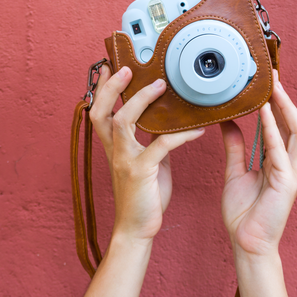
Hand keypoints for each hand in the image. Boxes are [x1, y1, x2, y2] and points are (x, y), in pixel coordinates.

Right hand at [89, 65, 205, 241]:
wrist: (137, 229)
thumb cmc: (143, 197)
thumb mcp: (146, 164)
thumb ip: (151, 144)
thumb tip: (165, 127)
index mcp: (114, 148)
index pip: (100, 113)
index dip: (101, 90)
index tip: (108, 69)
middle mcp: (114, 151)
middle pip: (101, 111)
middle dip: (111, 87)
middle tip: (126, 68)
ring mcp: (125, 160)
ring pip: (123, 121)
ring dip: (141, 100)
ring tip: (160, 86)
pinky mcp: (140, 172)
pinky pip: (160, 145)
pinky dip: (180, 134)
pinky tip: (197, 130)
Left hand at [220, 70, 296, 256]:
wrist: (246, 242)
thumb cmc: (243, 212)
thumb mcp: (235, 172)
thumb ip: (235, 147)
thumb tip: (228, 123)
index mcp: (279, 161)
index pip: (282, 125)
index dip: (277, 104)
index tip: (266, 84)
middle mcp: (289, 164)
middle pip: (293, 123)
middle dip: (285, 99)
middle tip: (273, 75)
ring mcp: (292, 172)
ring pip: (295, 131)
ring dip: (285, 107)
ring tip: (273, 86)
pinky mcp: (287, 181)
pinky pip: (281, 149)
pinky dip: (273, 128)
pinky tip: (265, 112)